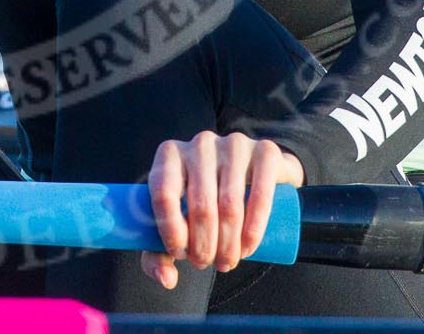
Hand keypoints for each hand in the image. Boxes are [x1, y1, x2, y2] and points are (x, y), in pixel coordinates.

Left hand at [141, 131, 302, 289]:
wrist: (253, 173)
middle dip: (204, 246)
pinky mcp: (264, 151)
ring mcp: (233, 144)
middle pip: (199, 204)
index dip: (171, 231)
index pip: (163, 193)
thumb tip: (167, 279)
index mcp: (170, 155)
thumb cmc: (206, 200)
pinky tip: (248, 246)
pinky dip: (254, 227)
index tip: (181, 255)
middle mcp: (199, 144)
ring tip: (228, 261)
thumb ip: (159, 253)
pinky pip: (260, 192)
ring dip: (229, 243)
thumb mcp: (177, 222)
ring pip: (229, 204)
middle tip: (210, 264)